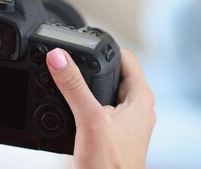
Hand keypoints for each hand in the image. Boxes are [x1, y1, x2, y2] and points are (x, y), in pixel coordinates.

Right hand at [46, 48, 155, 168]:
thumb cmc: (110, 167)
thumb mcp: (89, 120)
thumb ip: (73, 87)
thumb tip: (59, 57)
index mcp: (141, 99)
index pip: (127, 58)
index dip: (106, 48)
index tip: (83, 45)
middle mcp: (138, 109)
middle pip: (114, 75)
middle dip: (92, 68)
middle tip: (70, 65)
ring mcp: (127, 124)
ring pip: (106, 93)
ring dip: (88, 88)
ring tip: (67, 86)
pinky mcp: (115, 136)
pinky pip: (100, 111)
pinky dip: (85, 106)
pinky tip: (70, 111)